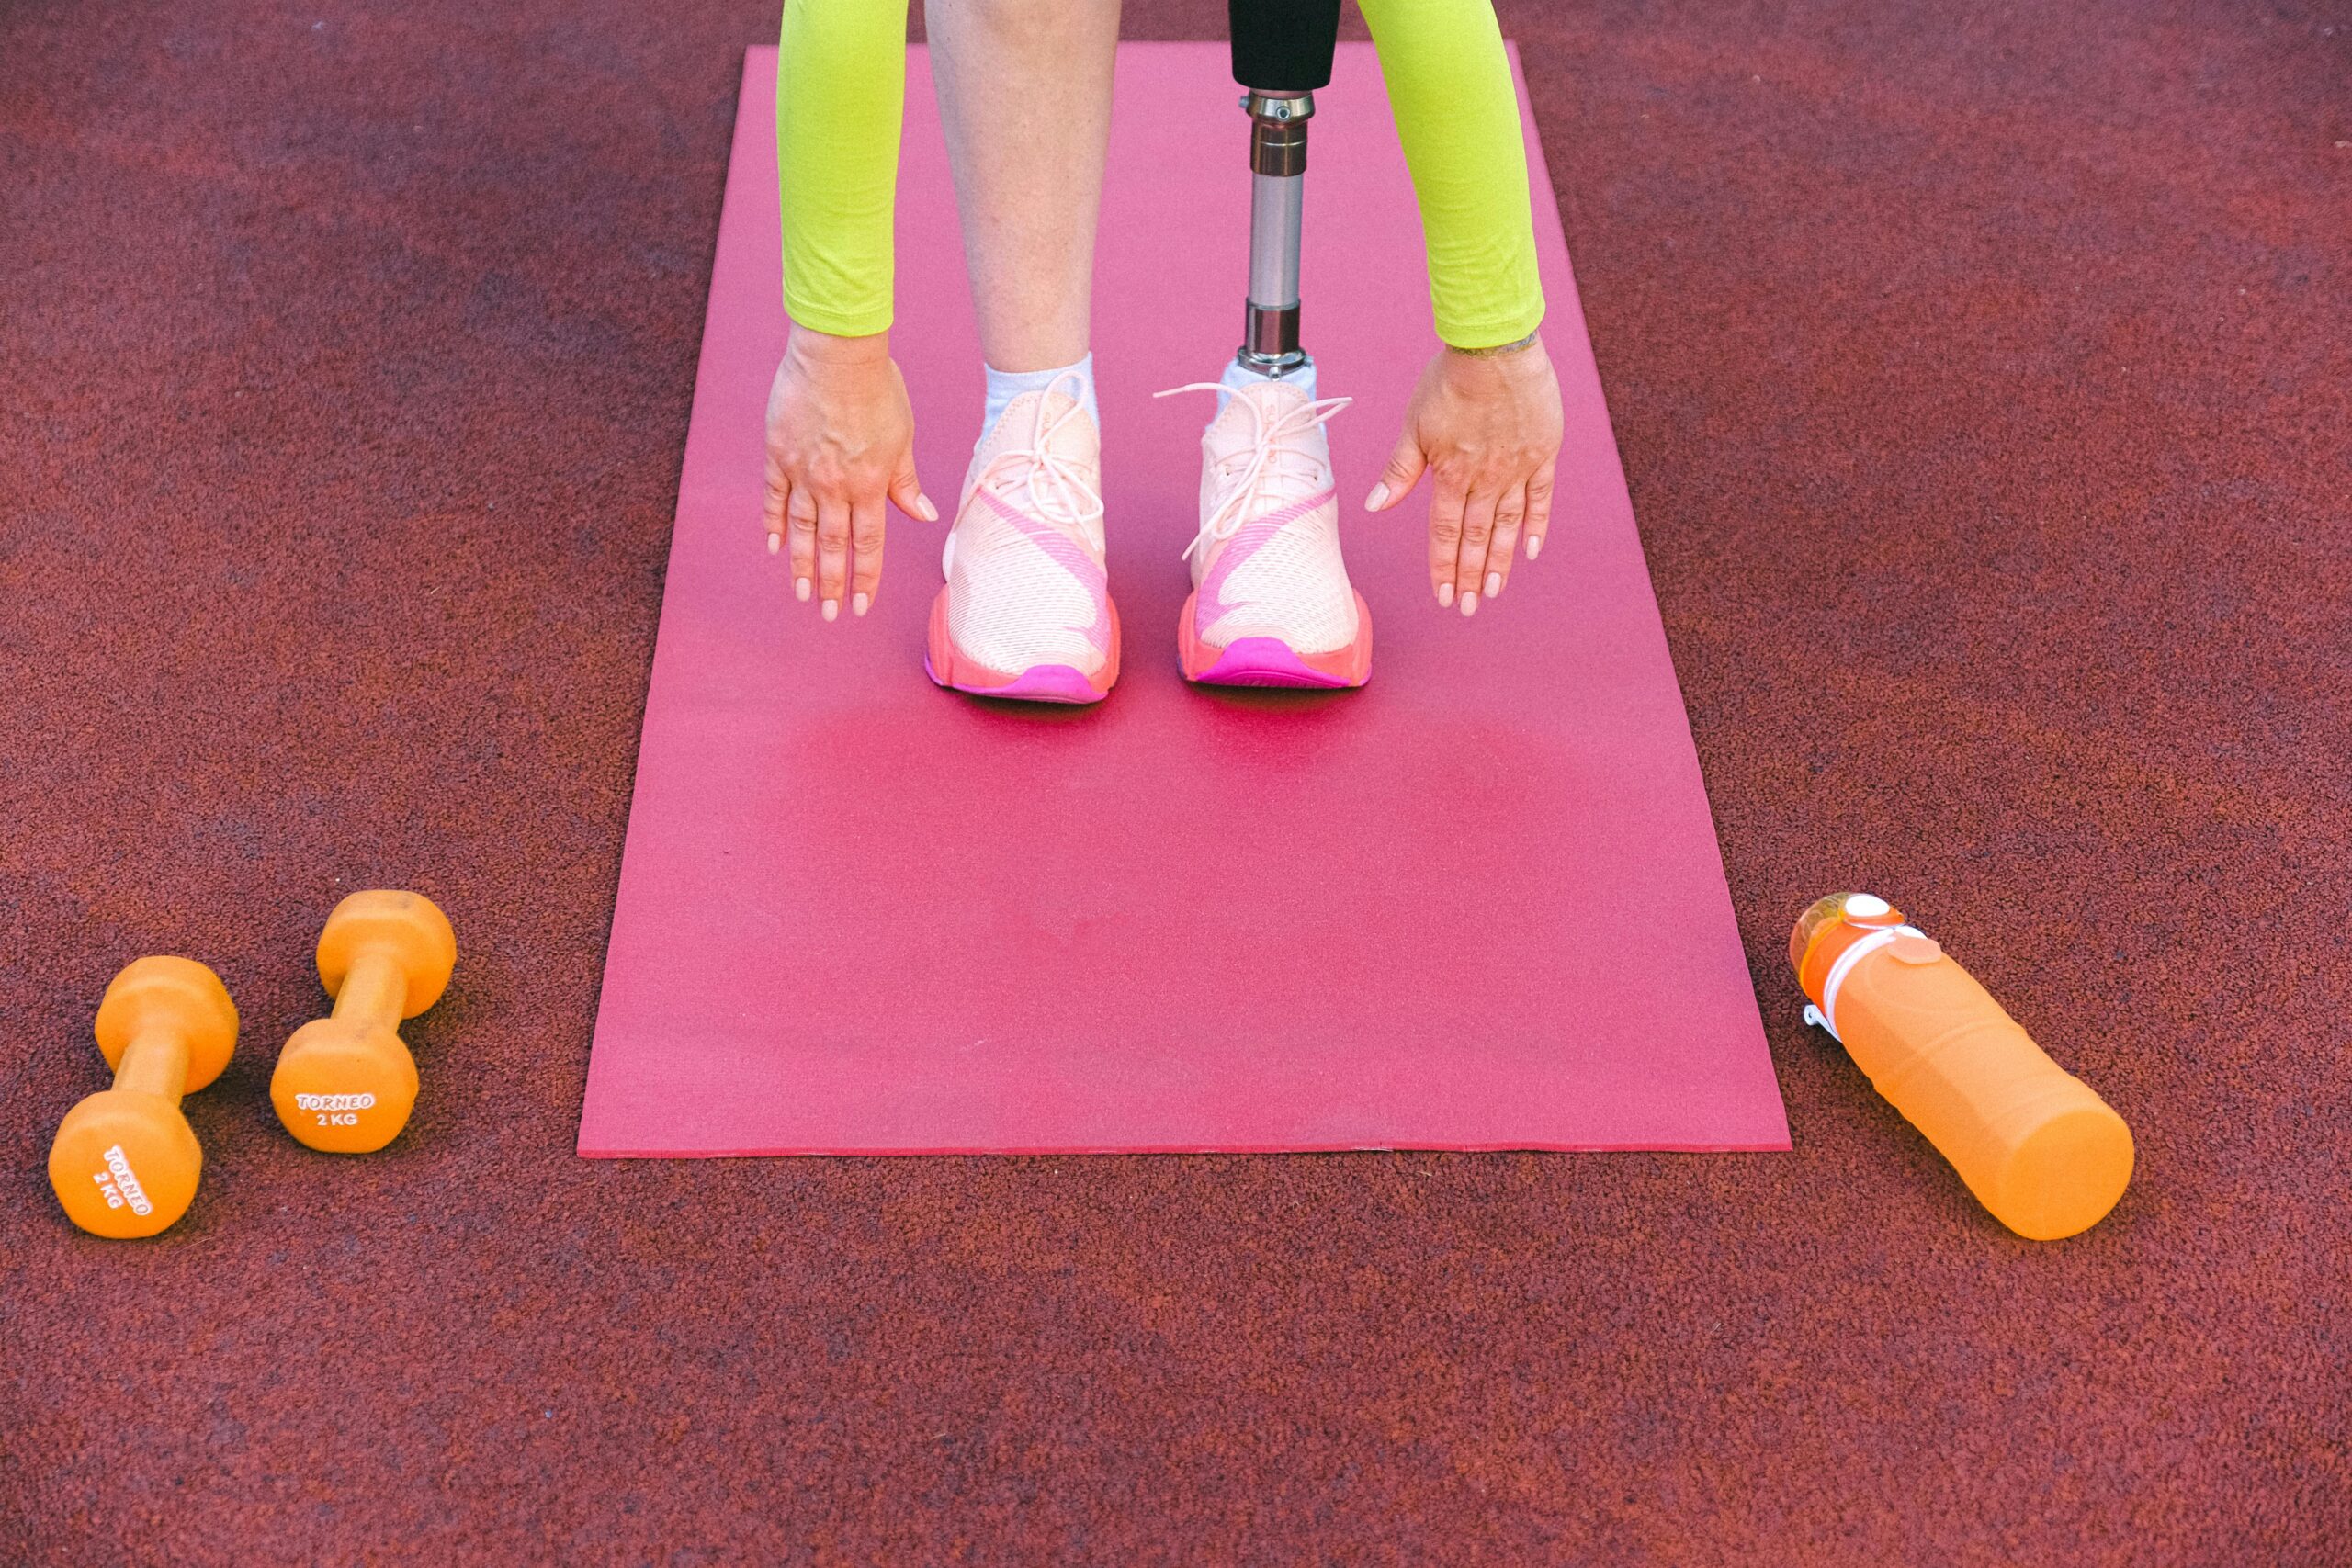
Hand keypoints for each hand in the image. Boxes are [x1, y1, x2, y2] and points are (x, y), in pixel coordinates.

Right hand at [762, 324, 935, 619]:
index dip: (865, 578)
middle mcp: (835, 486)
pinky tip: (775, 548)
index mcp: (870, 484)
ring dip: (803, 566)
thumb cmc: (877, 389)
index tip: (861, 605)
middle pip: (834, 546)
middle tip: (829, 615)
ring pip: (803, 530)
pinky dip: (774, 525)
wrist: (836, 354)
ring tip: (803, 595)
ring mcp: (803, 473)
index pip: (869, 544)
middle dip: (833, 584)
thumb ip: (905, 482)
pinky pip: (774, 498)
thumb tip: (924, 515)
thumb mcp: (902, 437)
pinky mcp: (778, 455)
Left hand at [1365, 338, 1564, 615]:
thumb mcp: (1415, 425)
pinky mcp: (1543, 452)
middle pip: (1476, 537)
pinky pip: (1541, 497)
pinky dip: (1537, 525)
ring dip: (1500, 560)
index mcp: (1451, 474)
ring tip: (1494, 590)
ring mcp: (1518, 467)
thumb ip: (1400, 471)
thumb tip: (1375, 506)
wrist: (1495, 346)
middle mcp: (1486, 478)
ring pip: (1508, 525)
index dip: (1443, 567)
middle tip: (1468, 607)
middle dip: (1470, 576)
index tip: (1442, 596)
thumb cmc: (1449, 380)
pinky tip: (1532, 550)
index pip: (1444, 533)